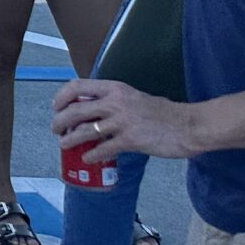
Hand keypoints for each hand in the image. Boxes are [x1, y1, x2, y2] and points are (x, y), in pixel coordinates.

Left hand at [51, 77, 198, 161]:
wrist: (188, 126)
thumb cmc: (164, 113)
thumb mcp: (135, 97)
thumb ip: (115, 100)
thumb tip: (94, 109)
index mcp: (115, 88)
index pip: (78, 86)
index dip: (62, 96)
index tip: (56, 106)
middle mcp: (115, 102)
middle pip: (75, 110)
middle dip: (60, 121)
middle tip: (56, 129)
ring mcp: (122, 121)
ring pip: (84, 131)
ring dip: (70, 140)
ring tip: (64, 145)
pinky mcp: (130, 140)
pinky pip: (102, 149)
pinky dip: (91, 155)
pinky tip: (88, 158)